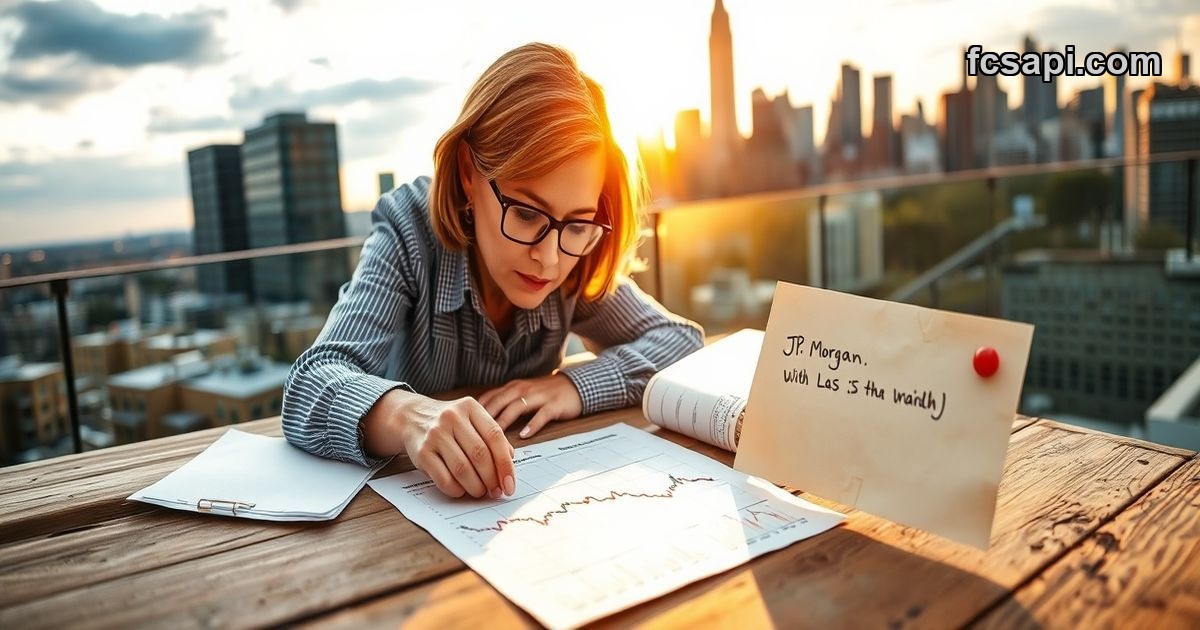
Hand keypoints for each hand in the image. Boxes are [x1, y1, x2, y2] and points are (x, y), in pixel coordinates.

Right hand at [395, 394, 515, 498]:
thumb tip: (510, 461)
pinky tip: (461, 490)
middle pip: (480, 454)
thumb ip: (492, 437)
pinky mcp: (421, 452)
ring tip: (480, 492)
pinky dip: (456, 489)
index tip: (510, 484)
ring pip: (462, 469)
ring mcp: (435, 434)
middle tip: (496, 491)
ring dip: (475, 487)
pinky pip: (443, 478)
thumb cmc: (450, 424)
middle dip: (491, 479)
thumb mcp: (472, 419)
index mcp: (470, 407)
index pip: (495, 436)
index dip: (506, 464)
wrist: (411, 417)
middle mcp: (452, 417)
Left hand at [477, 373, 583, 438]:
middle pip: (499, 402)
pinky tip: (524, 435)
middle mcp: (523, 389)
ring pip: (517, 408)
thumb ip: (502, 404)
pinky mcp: (554, 404)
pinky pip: (541, 415)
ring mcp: (539, 396)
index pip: (489, 398)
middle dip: (485, 418)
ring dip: (504, 422)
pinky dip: (532, 424)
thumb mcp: (521, 395)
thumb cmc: (543, 394)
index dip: (475, 412)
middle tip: (472, 435)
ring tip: (495, 438)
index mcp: (512, 388)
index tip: (463, 427)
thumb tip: (478, 423)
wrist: (574, 386)